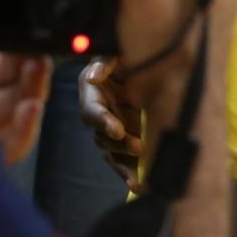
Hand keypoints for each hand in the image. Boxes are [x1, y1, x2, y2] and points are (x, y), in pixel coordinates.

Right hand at [80, 58, 144, 191]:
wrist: (144, 55)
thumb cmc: (128, 49)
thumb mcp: (115, 50)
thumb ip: (105, 62)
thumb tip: (95, 77)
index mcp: (92, 91)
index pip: (92, 110)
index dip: (102, 121)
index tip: (117, 130)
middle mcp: (100, 112)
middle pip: (102, 136)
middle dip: (120, 145)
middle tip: (140, 148)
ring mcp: (113, 126)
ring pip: (112, 151)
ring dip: (125, 164)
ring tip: (141, 178)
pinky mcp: (126, 136)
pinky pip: (124, 158)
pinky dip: (131, 172)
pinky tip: (140, 186)